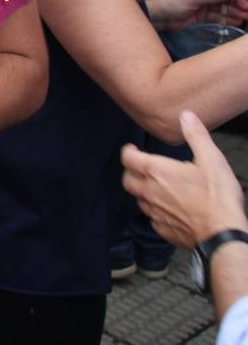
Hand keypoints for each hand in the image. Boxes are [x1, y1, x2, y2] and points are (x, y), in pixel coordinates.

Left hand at [122, 110, 247, 248]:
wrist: (223, 234)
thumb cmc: (218, 197)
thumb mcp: (211, 159)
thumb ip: (196, 136)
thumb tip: (186, 116)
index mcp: (157, 172)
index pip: (128, 158)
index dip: (128, 151)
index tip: (133, 149)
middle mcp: (150, 192)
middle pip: (128, 180)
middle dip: (131, 172)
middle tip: (140, 168)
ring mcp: (155, 212)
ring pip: (139, 200)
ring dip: (143, 192)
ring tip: (156, 188)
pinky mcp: (163, 229)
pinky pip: (152, 218)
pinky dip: (156, 211)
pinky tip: (168, 209)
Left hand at [147, 0, 246, 30]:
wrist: (159, 18)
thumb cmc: (172, 2)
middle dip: (236, 1)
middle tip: (247, 9)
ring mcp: (204, 1)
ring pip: (222, 5)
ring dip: (234, 11)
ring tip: (246, 16)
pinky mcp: (203, 13)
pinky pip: (217, 15)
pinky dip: (227, 18)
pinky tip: (237, 21)